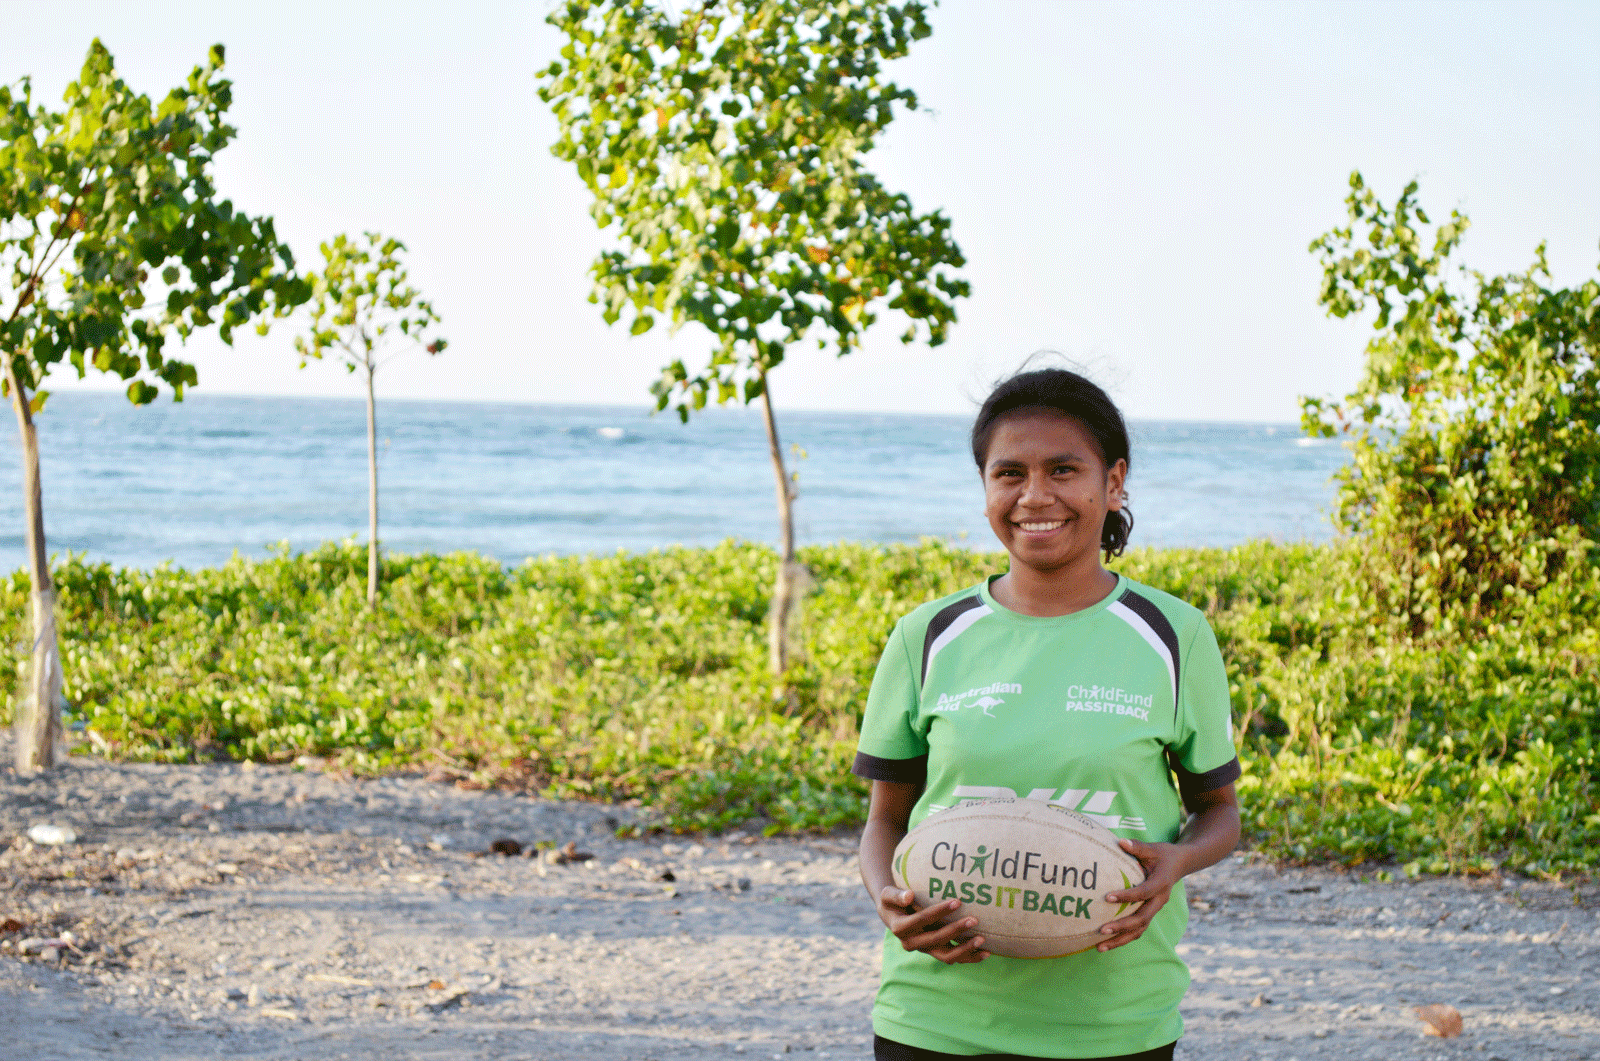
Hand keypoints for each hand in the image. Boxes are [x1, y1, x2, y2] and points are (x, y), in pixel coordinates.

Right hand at [877, 886, 988, 963]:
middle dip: (956, 931)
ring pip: (947, 956)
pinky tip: (986, 952)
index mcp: (900, 929)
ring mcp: (924, 950)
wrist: (893, 915)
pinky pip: (954, 958)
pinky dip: (970, 957)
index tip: (958, 901)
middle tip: (974, 919)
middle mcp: (912, 943)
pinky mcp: (934, 952)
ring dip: (965, 949)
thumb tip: (909, 895)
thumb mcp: (888, 895)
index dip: (939, 912)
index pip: (922, 920)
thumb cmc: (893, 900)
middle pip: (937, 940)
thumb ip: (896, 895)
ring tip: (982, 939)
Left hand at [1096, 837, 1183, 951]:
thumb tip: (1120, 842)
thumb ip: (1137, 847)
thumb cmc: (1164, 855)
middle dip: (1122, 926)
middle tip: (1102, 930)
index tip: (1107, 897)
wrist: (1181, 864)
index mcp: (1160, 884)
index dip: (1126, 897)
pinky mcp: (1150, 913)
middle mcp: (1159, 901)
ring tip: (1099, 947)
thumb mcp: (1153, 848)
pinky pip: (1138, 930)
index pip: (1143, 893)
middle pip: (1141, 919)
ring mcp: (1155, 909)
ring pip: (1139, 930)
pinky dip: (1123, 938)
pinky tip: (1106, 944)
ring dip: (1120, 939)